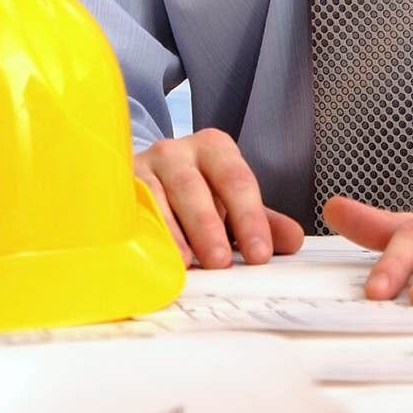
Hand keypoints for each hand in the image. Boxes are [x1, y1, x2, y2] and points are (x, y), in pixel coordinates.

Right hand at [135, 128, 304, 269]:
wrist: (146, 176)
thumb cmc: (196, 193)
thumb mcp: (231, 203)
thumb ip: (262, 221)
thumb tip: (293, 239)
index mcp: (214, 149)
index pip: (236, 180)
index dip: (249, 217)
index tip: (259, 254)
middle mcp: (178, 151)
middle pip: (194, 187)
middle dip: (208, 226)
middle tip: (221, 262)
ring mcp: (144, 167)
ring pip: (158, 197)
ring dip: (173, 232)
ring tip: (186, 263)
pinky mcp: (119, 187)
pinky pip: (129, 209)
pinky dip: (141, 232)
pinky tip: (151, 255)